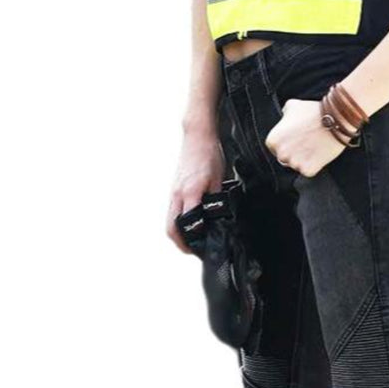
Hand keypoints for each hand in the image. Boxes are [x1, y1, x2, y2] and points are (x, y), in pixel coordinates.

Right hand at [166, 127, 224, 253]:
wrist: (197, 137)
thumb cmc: (210, 156)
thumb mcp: (218, 181)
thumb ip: (217, 201)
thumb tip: (218, 219)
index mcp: (190, 193)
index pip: (186, 225)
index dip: (190, 242)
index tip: (199, 250)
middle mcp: (177, 194)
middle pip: (171, 228)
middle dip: (179, 243)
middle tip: (193, 250)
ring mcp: (173, 191)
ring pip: (169, 220)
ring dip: (177, 233)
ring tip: (192, 240)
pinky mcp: (174, 188)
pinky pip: (172, 211)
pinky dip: (178, 221)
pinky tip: (190, 223)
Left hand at [265, 99, 346, 178]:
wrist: (335, 119)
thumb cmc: (314, 112)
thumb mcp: (292, 105)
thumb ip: (284, 115)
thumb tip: (284, 119)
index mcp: (273, 140)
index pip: (274, 148)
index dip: (286, 143)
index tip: (296, 139)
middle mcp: (281, 153)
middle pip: (284, 159)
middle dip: (294, 153)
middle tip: (306, 143)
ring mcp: (294, 163)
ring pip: (296, 166)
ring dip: (304, 159)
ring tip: (313, 146)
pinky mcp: (307, 170)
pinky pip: (308, 171)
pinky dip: (314, 165)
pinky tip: (318, 153)